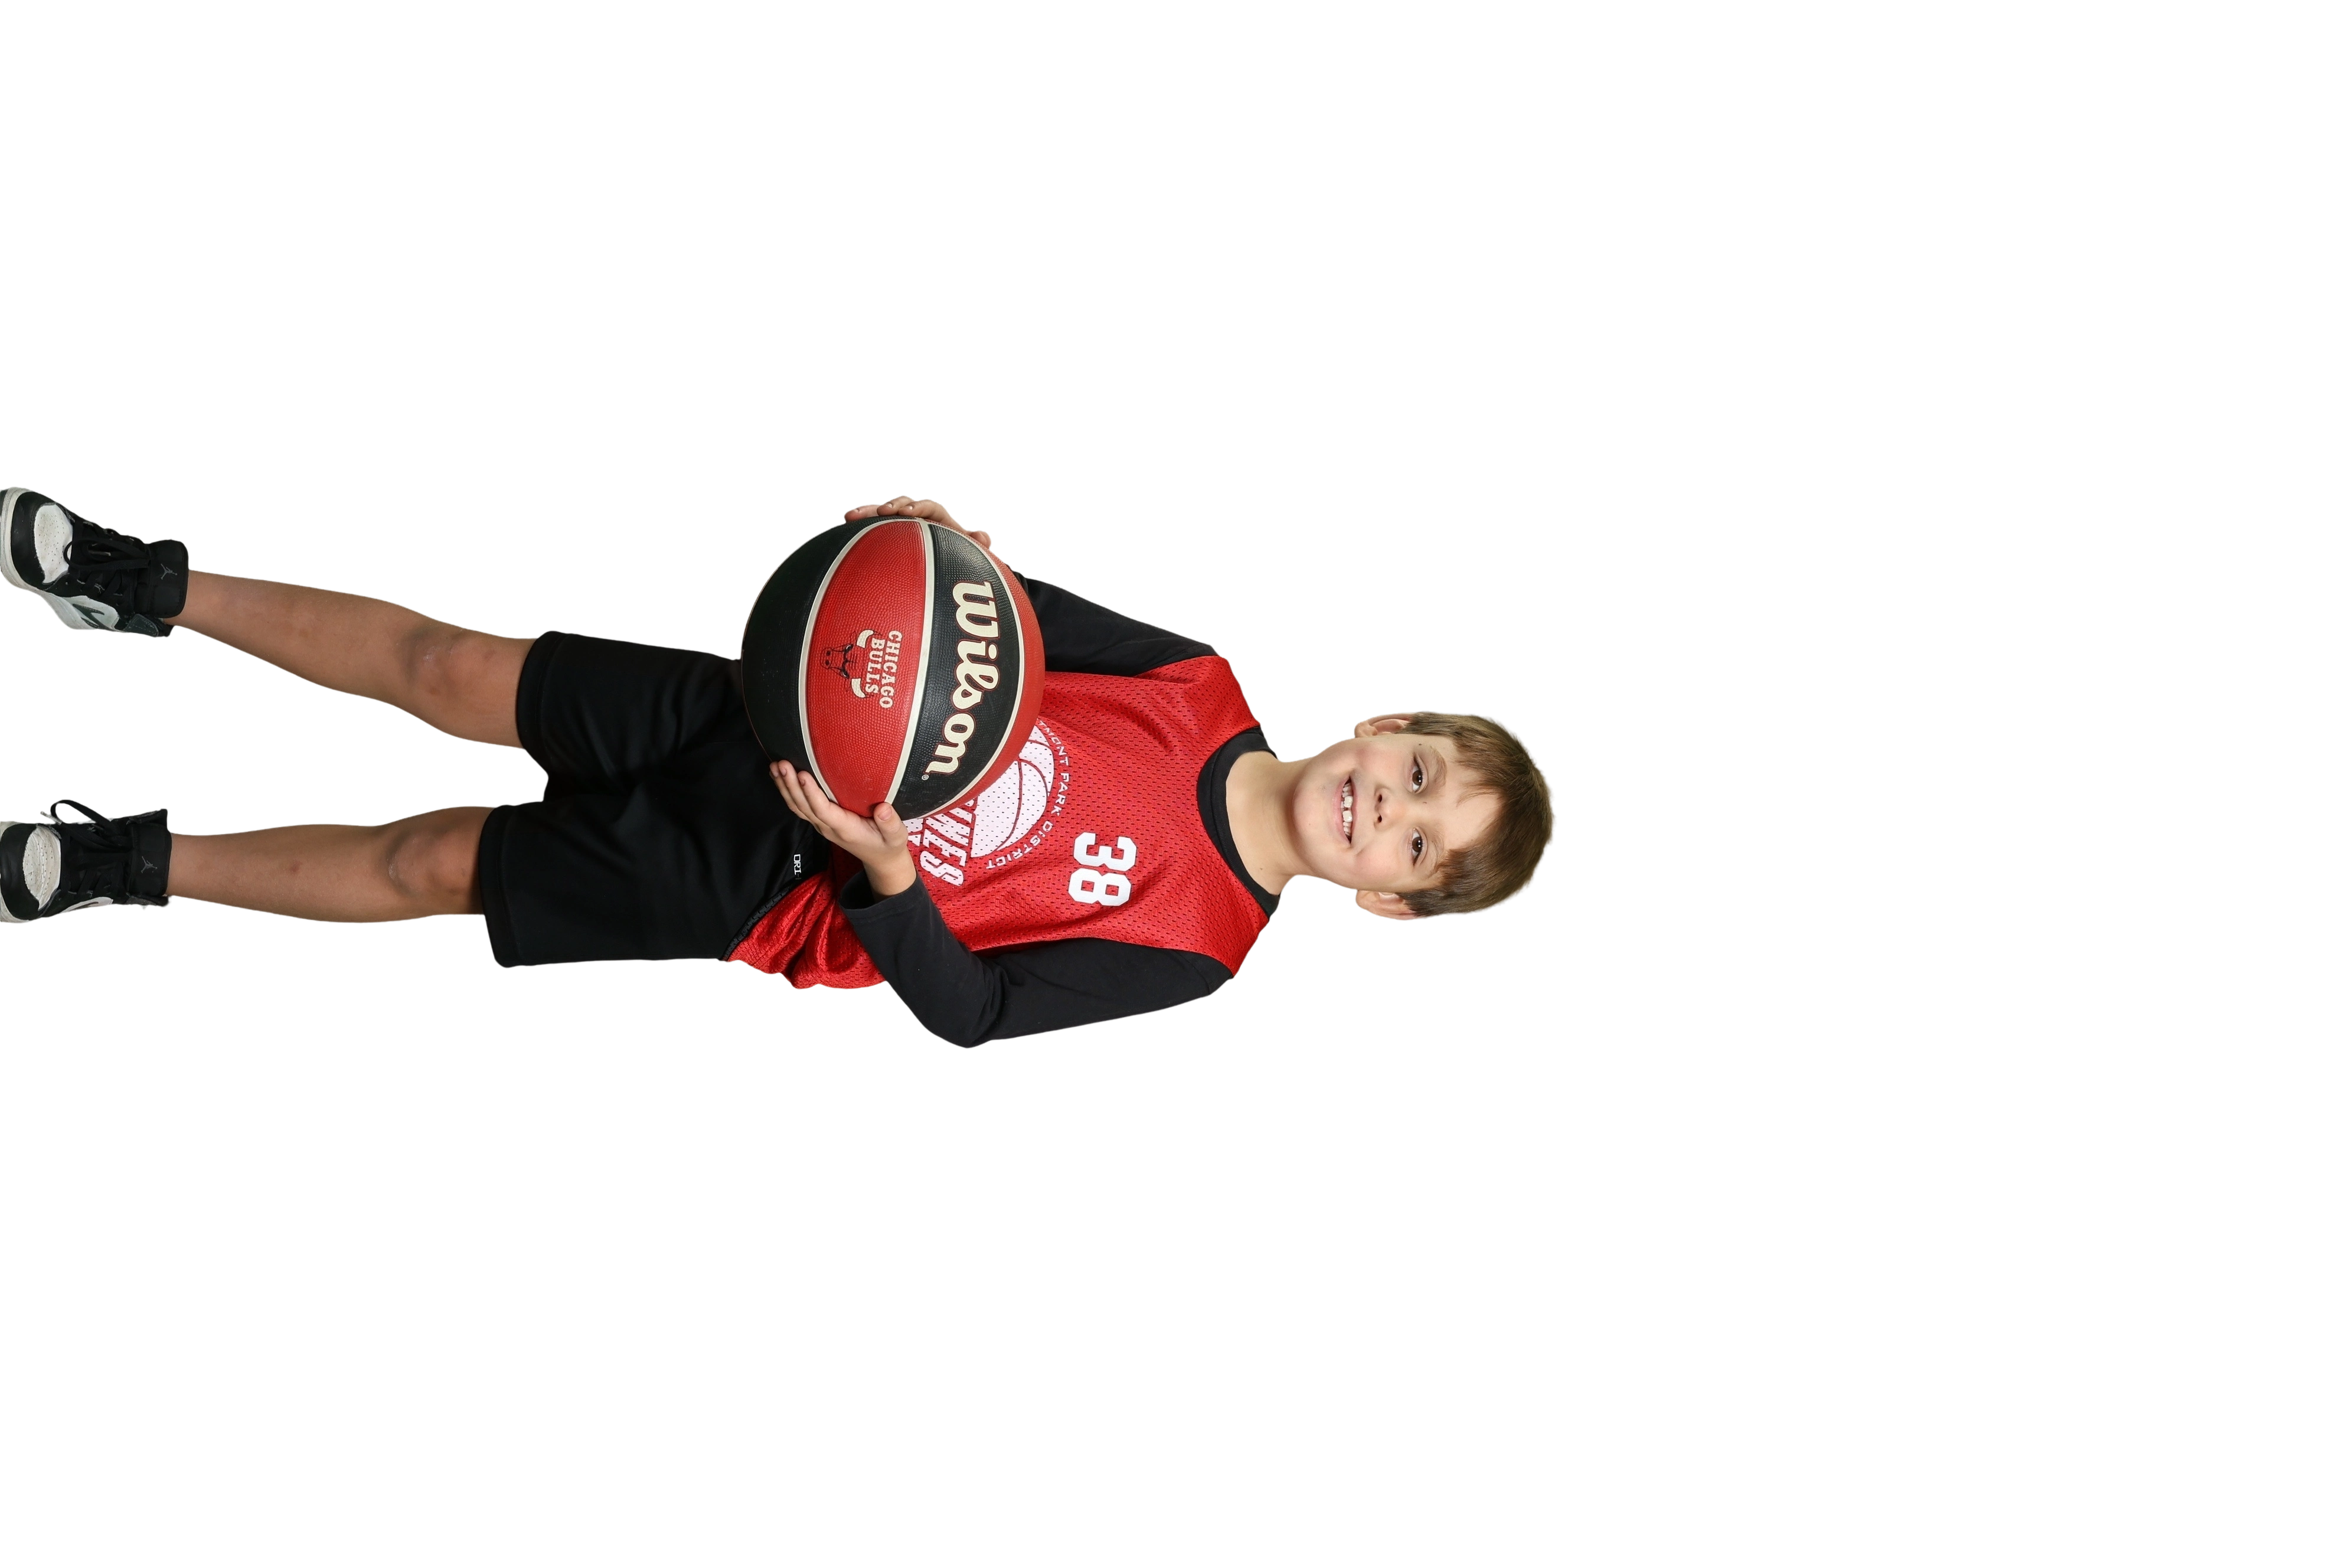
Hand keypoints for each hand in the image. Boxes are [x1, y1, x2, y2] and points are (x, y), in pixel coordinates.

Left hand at [771, 761, 910, 872]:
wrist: (879, 859)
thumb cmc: (887, 844)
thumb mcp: (896, 836)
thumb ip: (890, 823)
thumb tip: (884, 808)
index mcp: (845, 829)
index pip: (823, 810)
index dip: (811, 793)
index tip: (803, 774)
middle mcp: (828, 827)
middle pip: (803, 807)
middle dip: (791, 785)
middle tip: (781, 764)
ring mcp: (821, 825)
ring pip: (797, 807)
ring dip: (784, 787)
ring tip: (775, 766)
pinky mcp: (820, 821)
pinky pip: (799, 807)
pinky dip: (788, 792)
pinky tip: (780, 777)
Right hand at [841, 493, 998, 557]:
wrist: (944, 578)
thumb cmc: (958, 563)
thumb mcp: (970, 557)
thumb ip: (977, 547)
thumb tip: (984, 538)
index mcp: (940, 521)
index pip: (930, 507)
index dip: (919, 507)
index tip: (909, 513)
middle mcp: (918, 520)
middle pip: (902, 507)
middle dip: (890, 506)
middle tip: (882, 512)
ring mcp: (900, 528)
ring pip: (882, 516)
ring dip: (868, 512)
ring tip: (849, 515)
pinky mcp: (885, 537)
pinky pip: (871, 529)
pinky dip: (859, 526)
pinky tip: (841, 525)